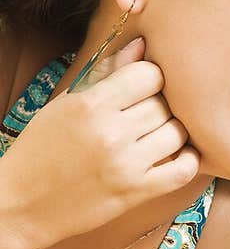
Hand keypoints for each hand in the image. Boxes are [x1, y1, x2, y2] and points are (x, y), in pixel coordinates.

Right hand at [0, 36, 199, 248]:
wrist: (23, 203)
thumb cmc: (42, 148)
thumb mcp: (67, 103)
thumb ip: (107, 72)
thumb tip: (143, 44)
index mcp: (91, 105)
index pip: (149, 74)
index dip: (151, 78)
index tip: (143, 88)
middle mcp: (110, 132)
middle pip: (165, 104)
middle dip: (161, 106)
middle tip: (148, 115)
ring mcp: (125, 164)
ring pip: (178, 133)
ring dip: (173, 132)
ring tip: (157, 135)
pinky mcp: (135, 193)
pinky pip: (183, 170)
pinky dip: (188, 160)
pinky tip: (177, 155)